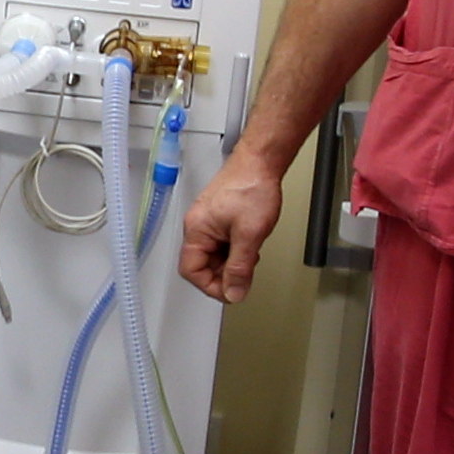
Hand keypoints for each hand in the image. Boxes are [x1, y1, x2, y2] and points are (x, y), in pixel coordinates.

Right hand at [179, 158, 287, 303]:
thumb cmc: (251, 186)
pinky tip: (249, 243)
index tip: (232, 291)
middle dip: (224, 274)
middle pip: (202, 265)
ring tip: (250, 255)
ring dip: (232, 262)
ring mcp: (208, 221)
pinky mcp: (219, 217)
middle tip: (245, 275)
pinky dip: (236, 250)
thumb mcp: (249, 235)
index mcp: (196, 230)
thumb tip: (234, 292)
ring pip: (214, 255)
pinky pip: (222, 243)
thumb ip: (240, 268)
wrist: (261, 161)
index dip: (211, 286)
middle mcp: (197, 226)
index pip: (191, 271)